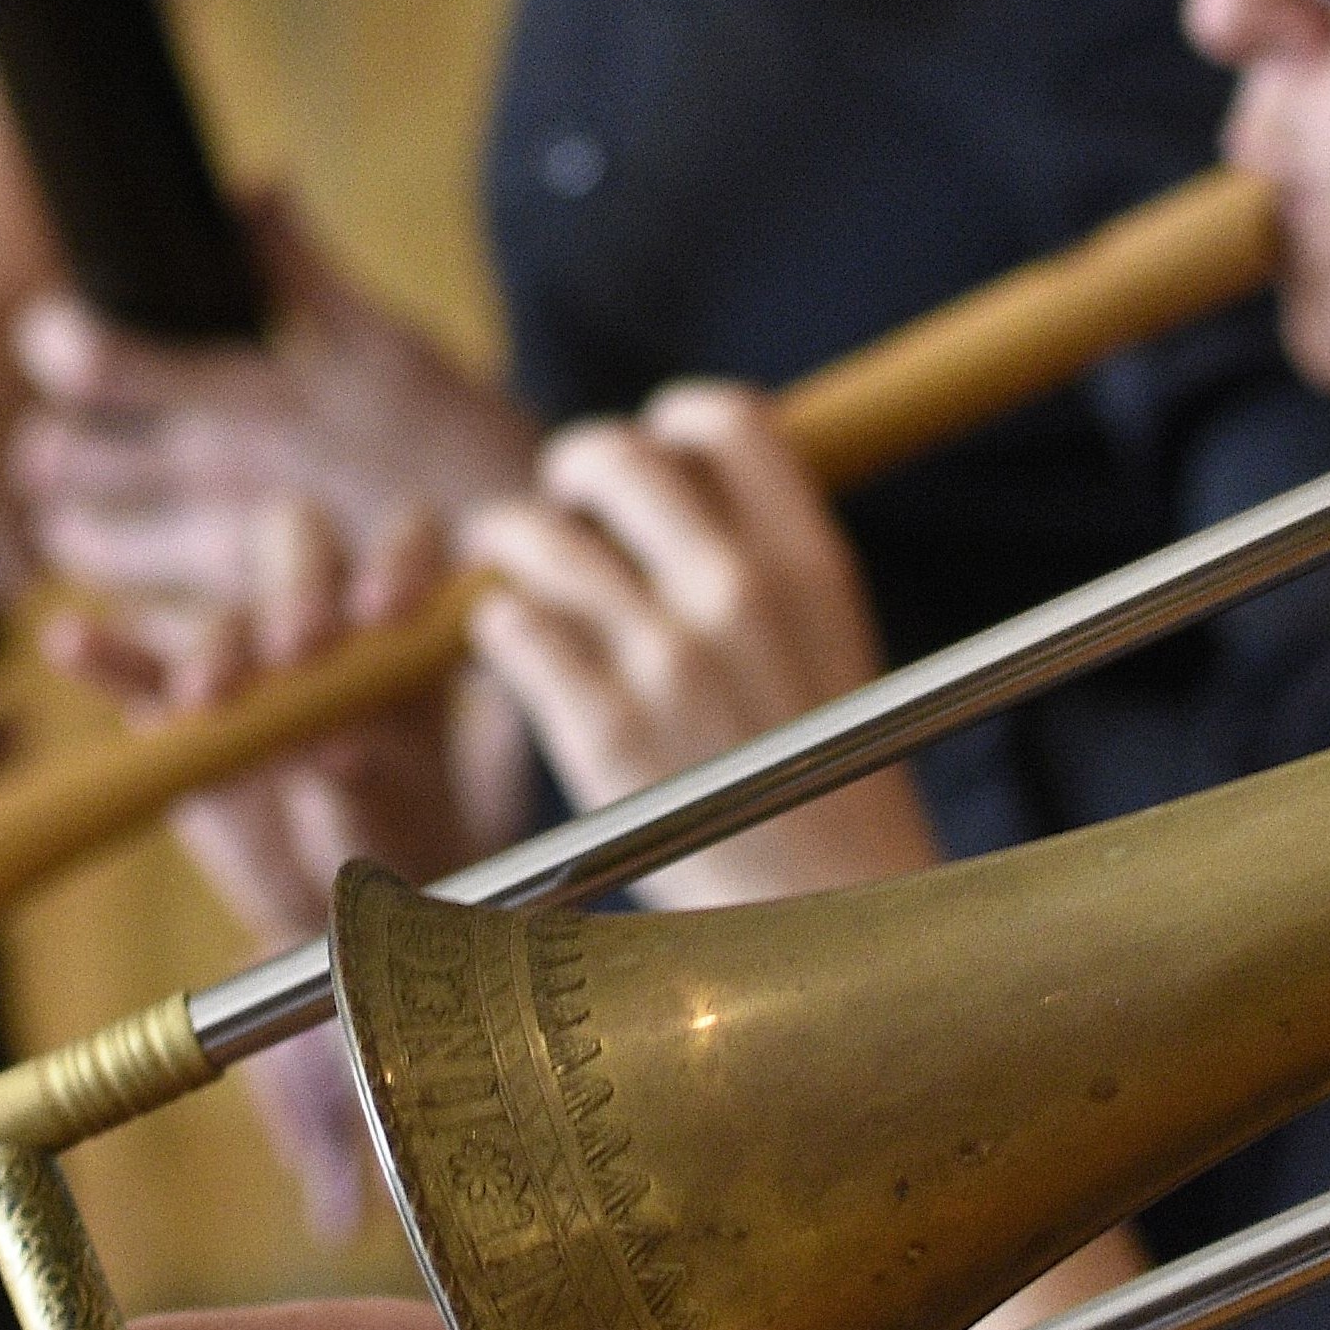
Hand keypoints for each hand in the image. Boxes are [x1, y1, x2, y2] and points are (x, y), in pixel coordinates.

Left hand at [15, 194, 540, 578]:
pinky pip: (146, 627)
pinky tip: (125, 589)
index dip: (61, 340)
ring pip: (91, 543)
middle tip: (62, 439)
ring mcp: (227, 563)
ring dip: (78, 522)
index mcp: (254, 398)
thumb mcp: (388, 337)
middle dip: (52, 449)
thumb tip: (252, 181)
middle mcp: (225, 481)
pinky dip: (120, 612)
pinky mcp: (242, 627)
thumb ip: (302, 263)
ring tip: (86, 511)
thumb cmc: (458, 438)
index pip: (108, 364)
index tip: (58, 330)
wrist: (524, 559)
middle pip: (71, 462)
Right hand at [39, 501, 485, 1230]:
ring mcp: (255, 677)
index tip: (380, 644)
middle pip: (318, 574)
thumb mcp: (391, 958)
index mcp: (413, 687)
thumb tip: (343, 1200)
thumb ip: (371, 1016)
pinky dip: (108, 655)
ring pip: (237, 608)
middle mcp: (336, 659)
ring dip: (224, 636)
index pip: (409, 596)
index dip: (401, 589)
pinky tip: (71, 649)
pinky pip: (136, 663)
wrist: (348, 893)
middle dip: (306, 601)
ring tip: (212, 693)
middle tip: (299, 659)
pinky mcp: (173, 707)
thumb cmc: (393, 921)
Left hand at [462, 388, 938, 903]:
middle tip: (560, 495)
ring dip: (508, 538)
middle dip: (573, 466)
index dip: (675, 419)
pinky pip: (512, 628)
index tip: (655, 444)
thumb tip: (686, 476)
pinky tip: (508, 641)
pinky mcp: (602, 729)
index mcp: (809, 562)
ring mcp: (667, 660)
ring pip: (542, 539)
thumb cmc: (820, 773)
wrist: (828, 910)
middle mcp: (739, 593)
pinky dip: (497, 625)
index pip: (730, 420)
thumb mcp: (832, 640)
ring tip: (503, 556)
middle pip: (619, 460)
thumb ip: (770, 557)